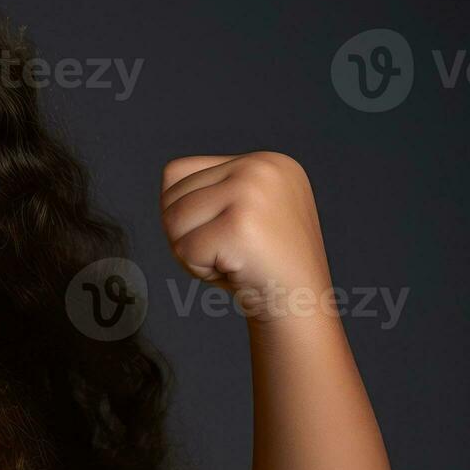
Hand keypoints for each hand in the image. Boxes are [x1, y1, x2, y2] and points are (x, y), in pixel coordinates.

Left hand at [160, 152, 332, 322]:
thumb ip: (213, 190)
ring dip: (190, 252)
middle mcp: (260, 167)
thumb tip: (168, 176)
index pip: (177, 172)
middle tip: (226, 254)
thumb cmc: (262, 268)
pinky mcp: (240, 225)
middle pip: (171, 196)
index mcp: (264, 161)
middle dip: (185, 234)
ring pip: (172, 221)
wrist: (300, 307)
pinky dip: (199, 270)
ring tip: (230, 261)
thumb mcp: (243, 213)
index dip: (181, 212)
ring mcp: (251, 192)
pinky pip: (185, 249)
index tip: (216, 234)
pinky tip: (234, 272)